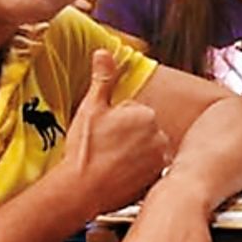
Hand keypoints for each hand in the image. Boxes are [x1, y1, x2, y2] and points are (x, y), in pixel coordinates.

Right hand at [59, 49, 171, 220]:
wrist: (80, 190)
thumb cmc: (85, 149)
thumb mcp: (91, 108)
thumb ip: (103, 78)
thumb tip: (104, 51)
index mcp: (147, 115)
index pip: (133, 111)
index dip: (114, 121)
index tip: (102, 134)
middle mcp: (160, 137)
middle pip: (143, 131)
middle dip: (127, 137)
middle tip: (105, 149)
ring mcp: (159, 161)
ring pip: (146, 150)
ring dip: (133, 155)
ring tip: (110, 163)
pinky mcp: (156, 181)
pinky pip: (148, 171)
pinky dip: (137, 173)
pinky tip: (119, 177)